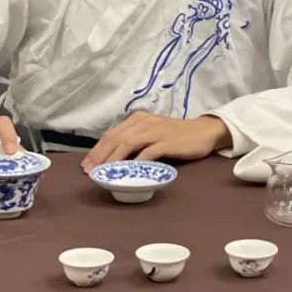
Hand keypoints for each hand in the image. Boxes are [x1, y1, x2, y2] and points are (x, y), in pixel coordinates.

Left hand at [81, 112, 230, 171]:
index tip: (86, 164)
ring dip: (113, 159)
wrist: (204, 132)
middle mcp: (144, 122)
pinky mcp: (167, 142)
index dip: (97, 149)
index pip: (112, 134)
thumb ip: (135, 141)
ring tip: (103, 172)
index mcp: (138, 119)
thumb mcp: (152, 133)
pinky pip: (148, 152)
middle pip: (116, 138)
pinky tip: (128, 172)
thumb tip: (113, 157)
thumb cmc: (176, 135)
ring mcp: (156, 131)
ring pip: (128, 143)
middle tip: (89, 171)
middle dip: (100, 155)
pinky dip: (136, 162)